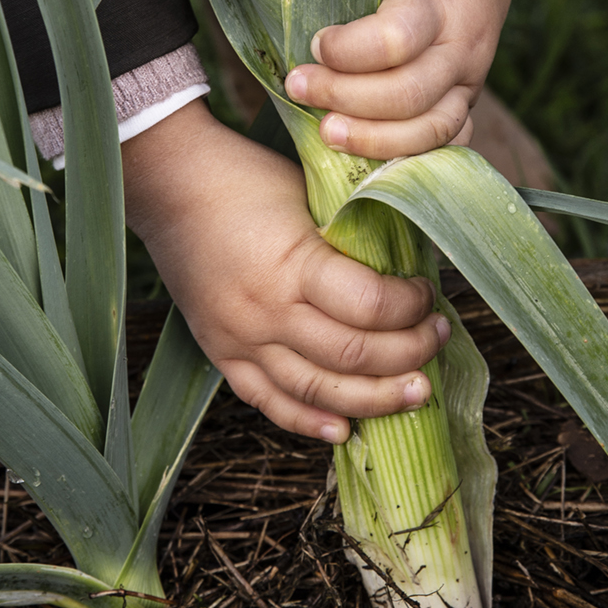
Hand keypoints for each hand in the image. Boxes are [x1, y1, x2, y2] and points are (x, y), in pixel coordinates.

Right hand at [121, 100, 448, 442]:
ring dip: (375, 398)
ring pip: (318, 392)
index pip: (371, 306)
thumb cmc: (247, 178)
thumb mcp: (310, 194)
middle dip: (409, 354)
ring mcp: (240, 339)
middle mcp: (265, 311)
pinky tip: (345, 429)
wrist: (170, 183)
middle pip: (353, 355)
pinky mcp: (220, 353)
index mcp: (292, 264)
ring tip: (415, 391)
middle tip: (437, 339)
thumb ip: (353, 236)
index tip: (429, 295)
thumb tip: (410, 270)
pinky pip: (269, 402)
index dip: (412, 308)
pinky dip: (308, 421)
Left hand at [283, 0, 544, 159]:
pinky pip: (446, 145)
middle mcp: (461, 46)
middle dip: (345, 97)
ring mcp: (469, 83)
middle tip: (297, 87)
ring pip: (431, 129)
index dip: (347, 50)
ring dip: (372, 139)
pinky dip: (404, 156)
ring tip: (325, 132)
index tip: (314, 43)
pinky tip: (363, 154)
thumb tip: (275, 19)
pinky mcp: (467, 106)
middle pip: (409, 94)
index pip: (396, 38)